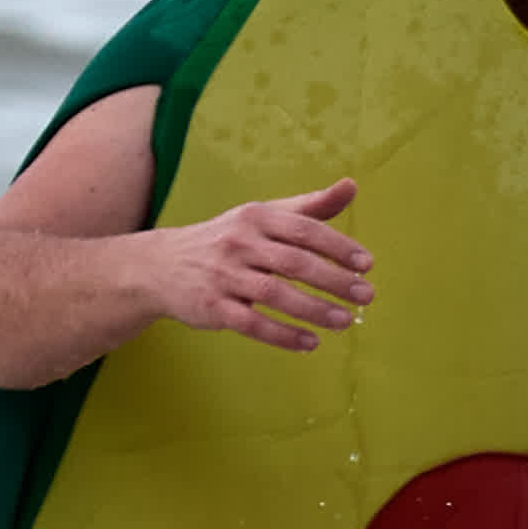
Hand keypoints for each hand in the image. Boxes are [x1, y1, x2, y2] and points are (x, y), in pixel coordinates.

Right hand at [149, 178, 372, 352]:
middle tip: (366, 295)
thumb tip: (351, 186)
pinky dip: (283, 335)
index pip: (304, 229)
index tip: (366, 264)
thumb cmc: (228, 240)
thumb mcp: (264, 217)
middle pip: (294, 263)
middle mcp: (238, 243)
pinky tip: (310, 343)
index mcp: (255, 217)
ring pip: (274, 295)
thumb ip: (309, 207)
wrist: (161, 265)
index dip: (338, 246)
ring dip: (314, 310)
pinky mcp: (212, 307)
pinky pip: (252, 324)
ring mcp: (223, 276)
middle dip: (334, 281)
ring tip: (346, 321)